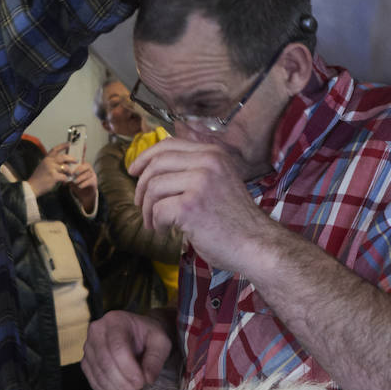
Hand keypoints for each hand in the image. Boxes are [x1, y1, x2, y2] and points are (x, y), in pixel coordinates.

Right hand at [26, 142, 75, 196]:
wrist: (33, 187)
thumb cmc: (39, 177)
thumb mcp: (43, 166)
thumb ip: (52, 163)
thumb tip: (64, 162)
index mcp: (46, 158)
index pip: (55, 149)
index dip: (63, 145)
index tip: (69, 143)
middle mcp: (48, 162)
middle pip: (63, 157)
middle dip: (71, 159)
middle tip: (76, 161)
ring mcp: (51, 168)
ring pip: (66, 167)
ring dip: (69, 172)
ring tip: (70, 174)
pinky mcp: (53, 176)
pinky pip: (64, 176)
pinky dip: (66, 179)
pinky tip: (65, 181)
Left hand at [69, 158, 98, 211]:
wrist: (84, 193)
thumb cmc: (77, 183)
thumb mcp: (72, 178)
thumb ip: (68, 174)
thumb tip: (63, 172)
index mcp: (84, 165)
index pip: (82, 161)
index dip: (77, 163)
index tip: (71, 168)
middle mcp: (90, 169)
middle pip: (87, 166)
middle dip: (79, 170)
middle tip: (73, 174)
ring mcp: (93, 175)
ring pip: (87, 174)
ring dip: (80, 178)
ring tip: (74, 182)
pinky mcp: (94, 182)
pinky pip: (90, 181)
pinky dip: (83, 184)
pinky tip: (79, 186)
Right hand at [80, 310, 172, 389]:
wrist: (138, 335)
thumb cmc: (150, 336)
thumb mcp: (161, 341)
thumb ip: (156, 358)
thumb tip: (148, 379)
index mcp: (114, 321)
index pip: (117, 347)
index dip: (128, 369)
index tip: (143, 384)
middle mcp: (96, 332)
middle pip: (105, 364)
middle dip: (123, 385)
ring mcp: (88, 349)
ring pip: (99, 377)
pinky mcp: (87, 364)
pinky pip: (95, 384)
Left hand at [130, 138, 275, 274]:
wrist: (257, 244)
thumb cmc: (236, 220)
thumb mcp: (220, 181)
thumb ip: (195, 169)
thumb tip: (154, 167)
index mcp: (213, 154)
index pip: (169, 144)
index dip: (146, 157)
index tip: (133, 171)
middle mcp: (207, 162)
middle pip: (156, 163)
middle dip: (141, 186)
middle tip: (140, 205)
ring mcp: (200, 183)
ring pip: (153, 187)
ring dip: (146, 208)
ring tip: (153, 223)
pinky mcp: (190, 206)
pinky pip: (157, 210)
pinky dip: (156, 223)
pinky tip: (165, 231)